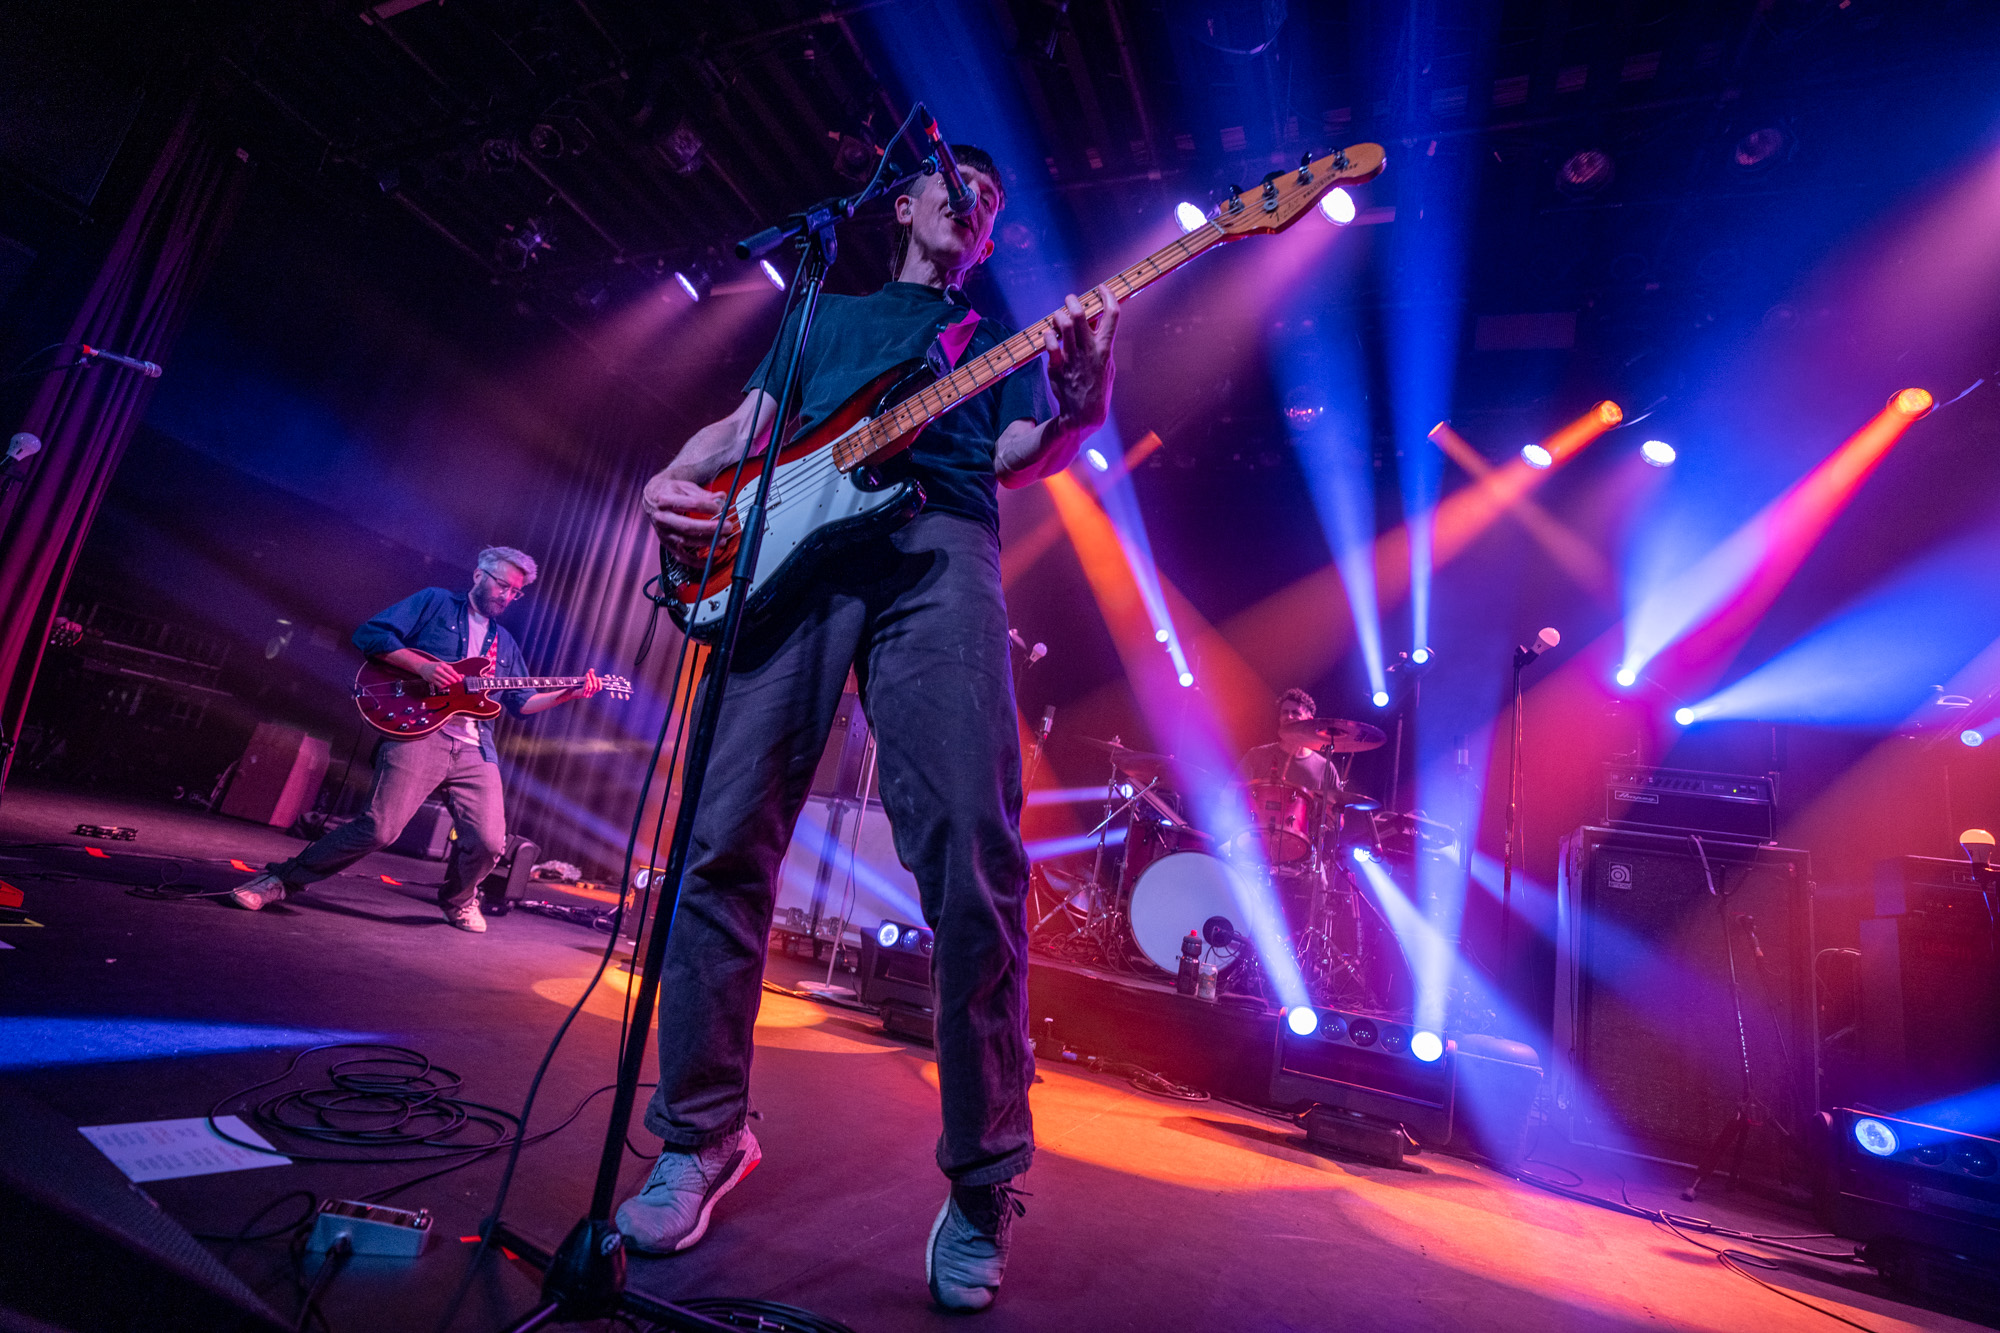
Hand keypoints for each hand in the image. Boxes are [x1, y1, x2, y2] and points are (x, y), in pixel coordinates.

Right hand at [417, 659, 462, 690]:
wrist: (423, 667)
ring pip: (445, 682)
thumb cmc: (436, 667)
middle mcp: (438, 670)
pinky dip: (444, 686)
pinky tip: (445, 684)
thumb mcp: (443, 666)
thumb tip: (462, 676)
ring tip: (450, 682)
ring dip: (449, 683)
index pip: (452, 672)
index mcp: (442, 665)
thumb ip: (452, 671)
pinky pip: (440, 685)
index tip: (460, 679)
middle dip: (454, 681)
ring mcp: (434, 675)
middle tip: (455, 681)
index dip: (457, 676)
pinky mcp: (431, 680)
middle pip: (449, 678)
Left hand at [566, 669, 603, 700]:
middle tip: (591, 673)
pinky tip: (587, 678)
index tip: (598, 678)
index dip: (600, 683)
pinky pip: (586, 688)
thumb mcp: (584, 680)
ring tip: (588, 674)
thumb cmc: (578, 686)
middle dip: (593, 679)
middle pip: (595, 687)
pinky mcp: (582, 694)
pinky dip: (587, 682)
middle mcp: (590, 694)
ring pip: (591, 687)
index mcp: (592, 692)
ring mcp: (586, 695)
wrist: (570, 692)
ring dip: (590, 679)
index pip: (599, 689)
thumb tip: (592, 669)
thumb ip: (589, 675)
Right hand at [643, 472, 739, 569]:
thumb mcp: (685, 487)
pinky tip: (709, 560)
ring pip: (685, 541)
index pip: (690, 503)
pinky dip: (695, 562)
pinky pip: (681, 556)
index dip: (707, 506)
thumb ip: (703, 494)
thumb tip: (721, 498)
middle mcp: (663, 518)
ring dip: (706, 542)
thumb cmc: (670, 492)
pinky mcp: (667, 544)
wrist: (652, 499)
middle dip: (709, 528)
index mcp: (666, 500)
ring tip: (722, 540)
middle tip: (726, 526)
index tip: (720, 507)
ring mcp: (664, 533)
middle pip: (687, 526)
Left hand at [1043, 283, 1118, 437]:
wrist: (1084, 414)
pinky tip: (1049, 335)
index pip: (1112, 314)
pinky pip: (1049, 343)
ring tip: (1058, 318)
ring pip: (1063, 325)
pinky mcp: (1057, 366)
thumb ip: (1103, 343)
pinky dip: (1048, 335)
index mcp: (1105, 348)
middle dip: (1073, 301)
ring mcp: (1072, 358)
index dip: (1107, 296)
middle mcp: (1089, 351)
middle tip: (1069, 299)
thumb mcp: (1108, 364)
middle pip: (1080, 315)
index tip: (1101, 288)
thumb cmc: (1097, 386)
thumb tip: (1099, 320)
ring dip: (1058, 316)